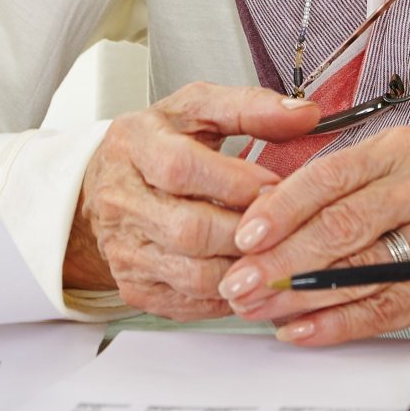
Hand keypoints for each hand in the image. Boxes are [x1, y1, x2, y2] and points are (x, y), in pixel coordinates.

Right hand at [66, 83, 319, 317]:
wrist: (105, 188)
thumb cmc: (157, 145)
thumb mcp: (198, 110)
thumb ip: (251, 108)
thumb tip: (304, 115)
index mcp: (134, 144)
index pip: (180, 168)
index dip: (235, 183)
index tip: (275, 186)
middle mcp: (120, 200)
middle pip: (189, 230)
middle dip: (246, 232)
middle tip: (282, 227)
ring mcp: (124, 249)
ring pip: (193, 275)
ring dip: (243, 269)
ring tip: (272, 253)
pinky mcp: (135, 286)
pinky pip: (190, 303)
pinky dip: (228, 295)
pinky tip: (248, 275)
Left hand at [217, 125, 409, 342]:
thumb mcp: (372, 169)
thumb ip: (321, 190)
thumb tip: (256, 223)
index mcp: (398, 150)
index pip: (329, 177)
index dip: (282, 209)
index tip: (244, 237)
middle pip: (342, 225)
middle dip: (281, 260)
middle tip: (239, 282)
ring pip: (360, 271)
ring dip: (300, 295)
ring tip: (258, 306)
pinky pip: (385, 310)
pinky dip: (337, 324)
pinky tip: (301, 329)